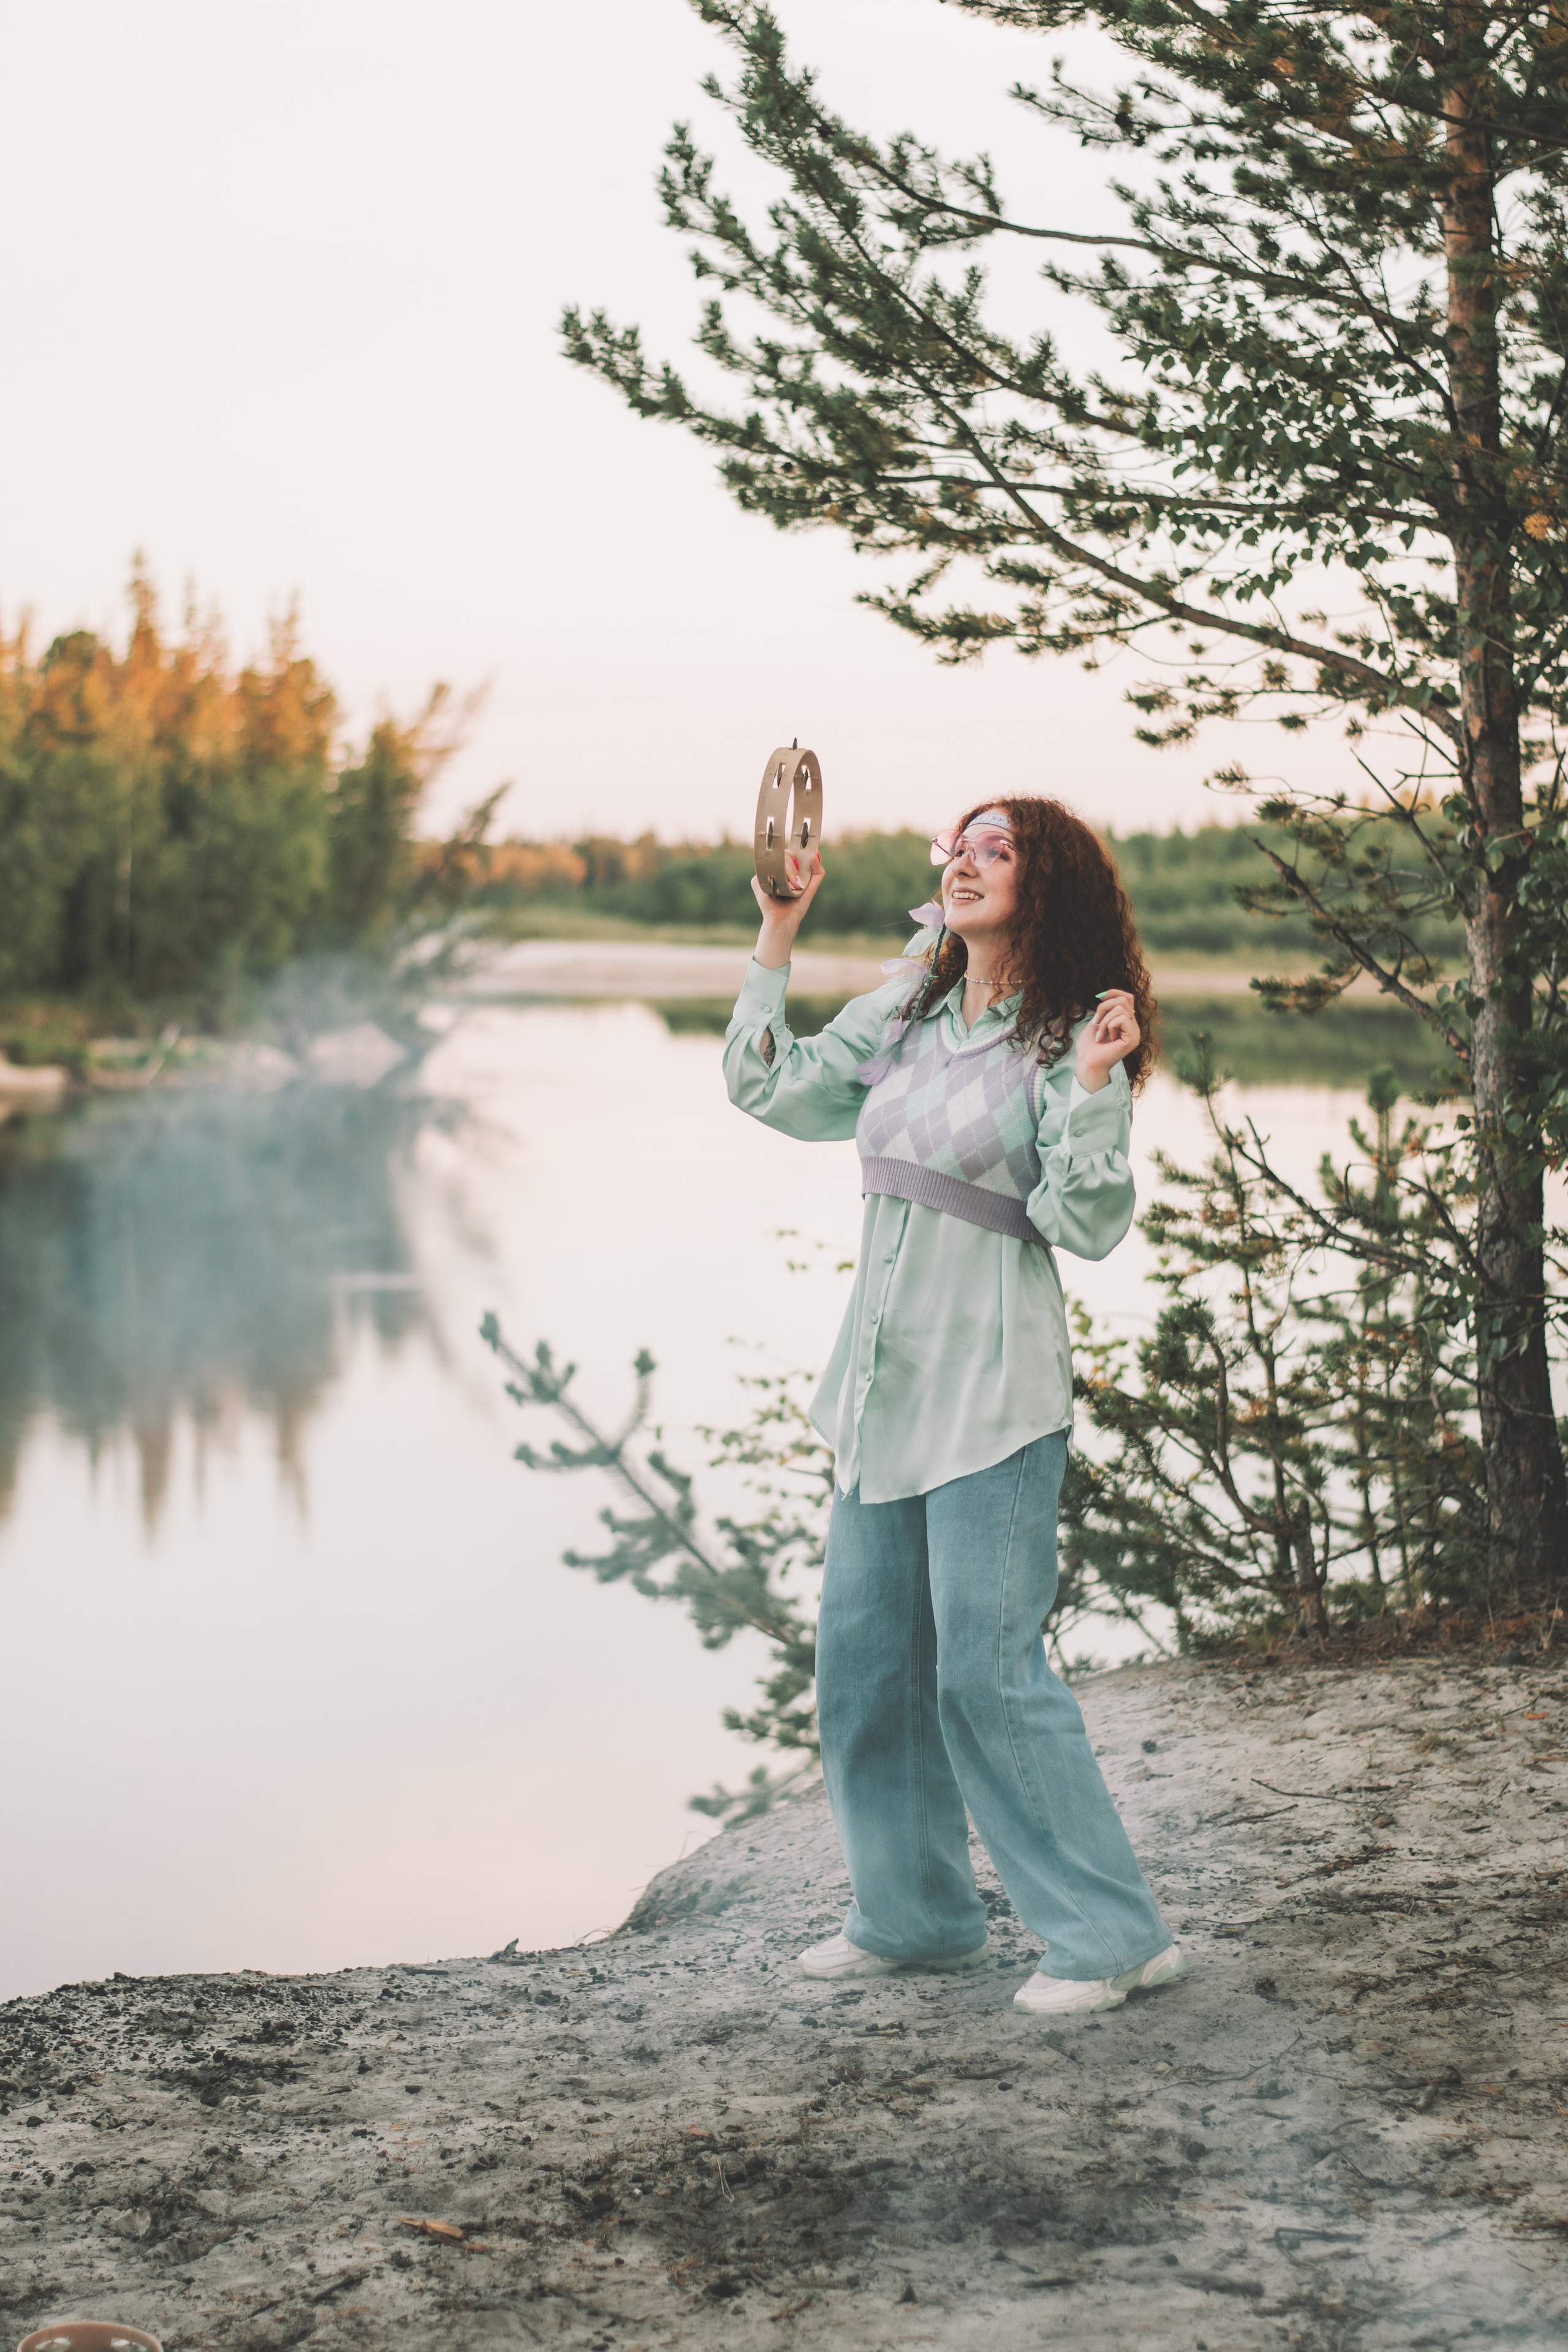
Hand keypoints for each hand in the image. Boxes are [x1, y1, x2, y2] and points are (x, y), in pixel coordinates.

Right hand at [751, 849, 824, 968]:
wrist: (784, 921)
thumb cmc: (796, 907)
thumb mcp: (811, 888)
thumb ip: (818, 872)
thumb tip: (815, 853)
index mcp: (786, 870)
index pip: (790, 854)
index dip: (796, 853)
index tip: (801, 859)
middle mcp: (775, 870)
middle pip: (783, 855)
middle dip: (793, 868)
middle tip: (797, 883)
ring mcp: (765, 874)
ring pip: (775, 861)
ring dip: (786, 873)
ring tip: (791, 887)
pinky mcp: (757, 880)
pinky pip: (766, 869)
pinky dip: (775, 876)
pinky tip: (778, 888)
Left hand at [1076, 989, 1139, 1091]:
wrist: (1087, 1063)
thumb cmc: (1089, 1046)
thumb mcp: (1097, 1021)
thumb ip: (1105, 1009)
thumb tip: (1105, 994)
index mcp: (1126, 1023)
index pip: (1128, 998)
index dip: (1114, 992)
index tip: (1099, 997)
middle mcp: (1133, 1027)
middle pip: (1124, 999)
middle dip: (1104, 1007)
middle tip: (1095, 1023)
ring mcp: (1134, 1033)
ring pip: (1121, 1008)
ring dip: (1104, 1020)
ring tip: (1099, 1035)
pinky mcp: (1132, 1038)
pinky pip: (1122, 1018)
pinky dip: (1108, 1026)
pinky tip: (1105, 1039)